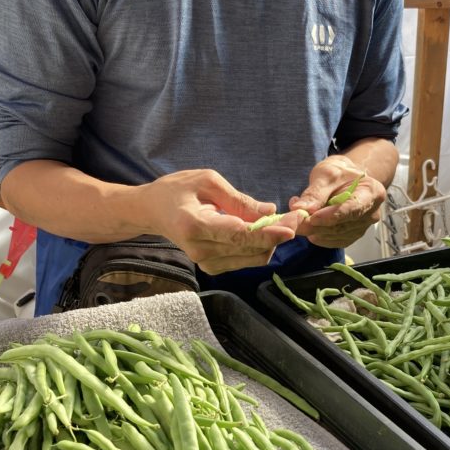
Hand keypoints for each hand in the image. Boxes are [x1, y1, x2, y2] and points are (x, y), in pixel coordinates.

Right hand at [142, 169, 295, 273]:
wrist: (153, 212)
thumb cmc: (178, 190)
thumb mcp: (207, 181)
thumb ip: (239, 200)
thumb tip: (270, 212)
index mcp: (194, 225)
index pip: (238, 234)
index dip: (267, 232)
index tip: (291, 226)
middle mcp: (200, 250)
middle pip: (249, 248)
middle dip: (278, 234)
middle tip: (297, 217)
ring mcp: (206, 263)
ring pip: (253, 258)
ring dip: (272, 241)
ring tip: (282, 221)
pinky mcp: (212, 268)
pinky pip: (246, 260)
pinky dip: (260, 247)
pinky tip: (264, 230)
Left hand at [289, 155, 385, 247]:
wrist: (347, 180)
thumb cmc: (339, 173)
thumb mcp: (326, 174)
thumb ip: (314, 192)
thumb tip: (299, 208)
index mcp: (372, 193)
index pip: (353, 208)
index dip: (332, 215)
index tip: (312, 218)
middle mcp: (371, 214)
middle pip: (342, 225)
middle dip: (315, 224)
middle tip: (292, 219)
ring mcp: (362, 228)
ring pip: (334, 235)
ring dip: (313, 229)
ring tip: (299, 215)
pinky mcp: (351, 236)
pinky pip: (332, 241)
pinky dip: (317, 235)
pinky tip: (309, 224)